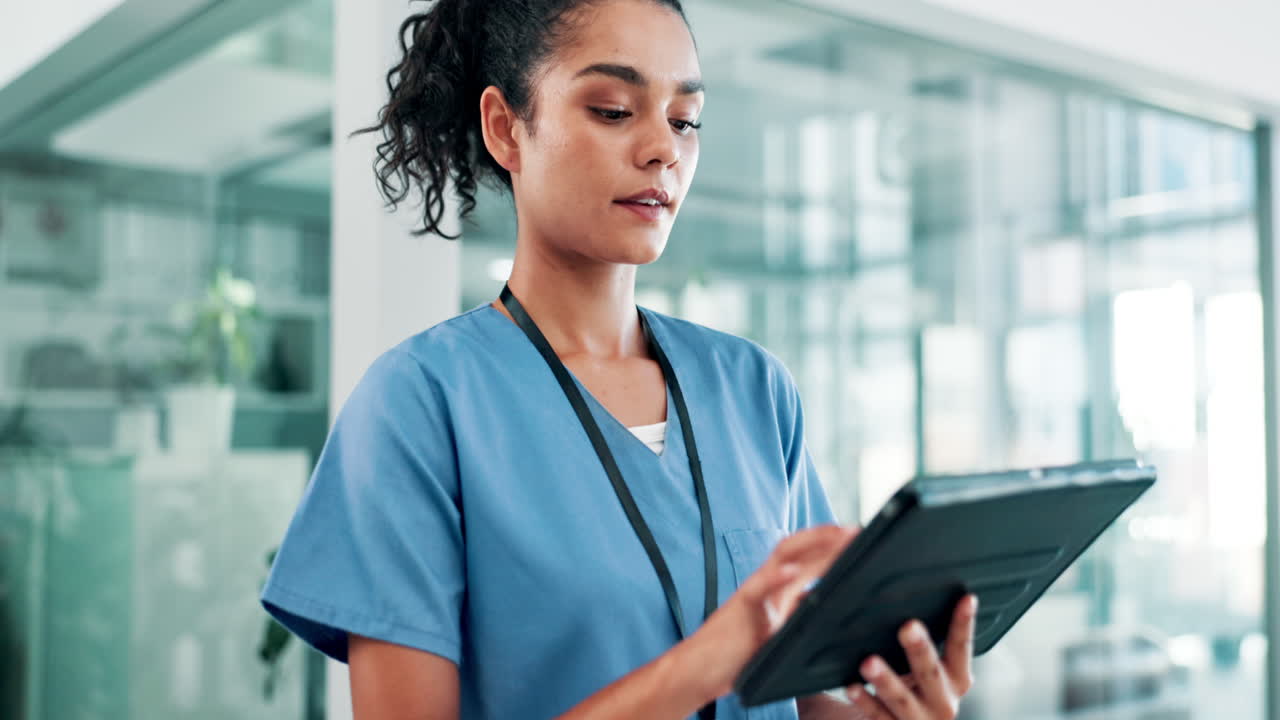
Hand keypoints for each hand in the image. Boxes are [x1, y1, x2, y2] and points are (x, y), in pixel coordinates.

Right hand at [676, 524, 858, 700]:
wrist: (699, 670)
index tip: (856, 538)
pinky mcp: (741, 610)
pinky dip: (775, 577)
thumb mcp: (776, 631)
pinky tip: (792, 571)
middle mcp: (765, 585)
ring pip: (782, 559)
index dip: (831, 545)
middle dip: (829, 538)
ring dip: (812, 545)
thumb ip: (796, 613)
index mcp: (775, 590)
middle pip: (799, 550)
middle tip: (856, 530)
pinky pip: (759, 590)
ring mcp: (753, 594)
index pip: (806, 557)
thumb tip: (828, 605)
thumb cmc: (735, 653)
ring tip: (836, 537)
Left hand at [842, 595, 978, 719]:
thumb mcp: (924, 668)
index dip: (964, 624)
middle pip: (931, 672)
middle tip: (908, 626)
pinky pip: (878, 715)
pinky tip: (852, 687)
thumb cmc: (913, 686)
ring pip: (902, 698)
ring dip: (886, 680)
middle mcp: (944, 702)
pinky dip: (865, 701)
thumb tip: (896, 596)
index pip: (961, 648)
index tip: (967, 598)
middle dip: (920, 649)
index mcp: (956, 679)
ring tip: (869, 662)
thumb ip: (920, 644)